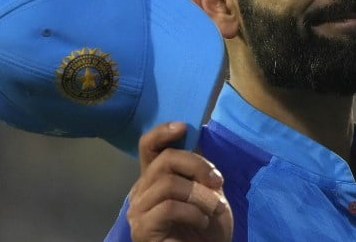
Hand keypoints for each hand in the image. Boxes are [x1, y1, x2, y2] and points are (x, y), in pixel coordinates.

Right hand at [126, 122, 232, 241]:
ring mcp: (139, 210)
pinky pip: (170, 207)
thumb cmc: (207, 228)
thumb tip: (197, 140)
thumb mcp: (208, 191)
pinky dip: (193, 213)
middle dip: (197, 166)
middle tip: (217, 182)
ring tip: (213, 210)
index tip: (183, 127)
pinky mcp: (143, 229)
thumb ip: (197, 169)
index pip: (148, 146)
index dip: (163, 132)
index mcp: (154, 178)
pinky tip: (202, 223)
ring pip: (169, 184)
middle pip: (165, 159)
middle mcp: (141, 191)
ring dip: (200, 195)